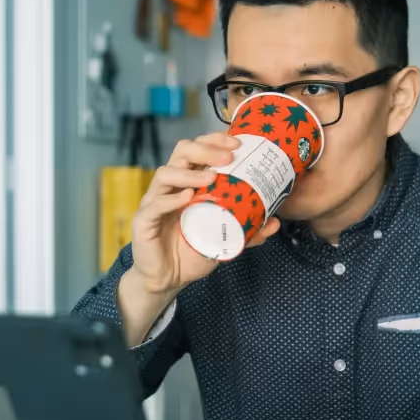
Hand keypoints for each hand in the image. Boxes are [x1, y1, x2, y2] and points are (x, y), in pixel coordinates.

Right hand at [129, 133, 280, 296]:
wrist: (168, 280)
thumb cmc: (192, 252)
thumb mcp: (224, 238)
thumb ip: (248, 229)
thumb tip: (276, 222)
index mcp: (188, 183)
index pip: (197, 150)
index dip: (214, 140)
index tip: (237, 142)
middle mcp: (170, 187)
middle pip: (181, 152)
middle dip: (205, 148)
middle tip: (228, 156)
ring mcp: (154, 202)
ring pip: (165, 173)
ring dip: (189, 172)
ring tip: (211, 177)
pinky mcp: (144, 221)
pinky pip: (155, 204)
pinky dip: (171, 199)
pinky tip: (187, 198)